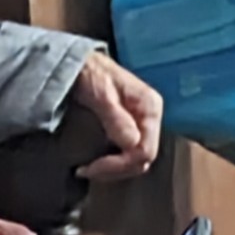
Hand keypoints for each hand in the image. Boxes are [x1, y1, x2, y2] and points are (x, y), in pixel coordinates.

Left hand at [72, 51, 163, 180]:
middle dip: (116, 170)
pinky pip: (128, 152)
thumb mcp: (102, 95)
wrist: (83, 63)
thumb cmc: (92, 73)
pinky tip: (96, 162)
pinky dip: (113, 162)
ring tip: (89, 169)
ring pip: (136, 159)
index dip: (120, 164)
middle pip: (143, 159)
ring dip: (114, 169)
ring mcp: (142, 123)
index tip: (93, 167)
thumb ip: (116, 119)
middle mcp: (151, 118)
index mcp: (150, 107)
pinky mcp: (131, 127)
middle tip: (87, 171)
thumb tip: (131, 144)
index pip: (145, 150)